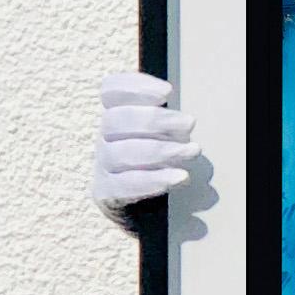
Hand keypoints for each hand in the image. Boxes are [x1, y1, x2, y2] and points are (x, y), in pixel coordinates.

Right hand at [91, 72, 199, 211]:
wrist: (143, 207)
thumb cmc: (158, 162)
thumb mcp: (164, 135)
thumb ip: (168, 122)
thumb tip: (186, 121)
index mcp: (116, 115)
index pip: (110, 91)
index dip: (135, 86)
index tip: (168, 91)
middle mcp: (104, 137)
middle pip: (115, 120)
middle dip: (155, 120)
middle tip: (189, 123)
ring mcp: (102, 166)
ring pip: (120, 153)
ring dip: (161, 150)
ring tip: (193, 150)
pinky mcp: (107, 193)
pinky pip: (126, 184)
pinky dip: (155, 180)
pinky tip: (180, 177)